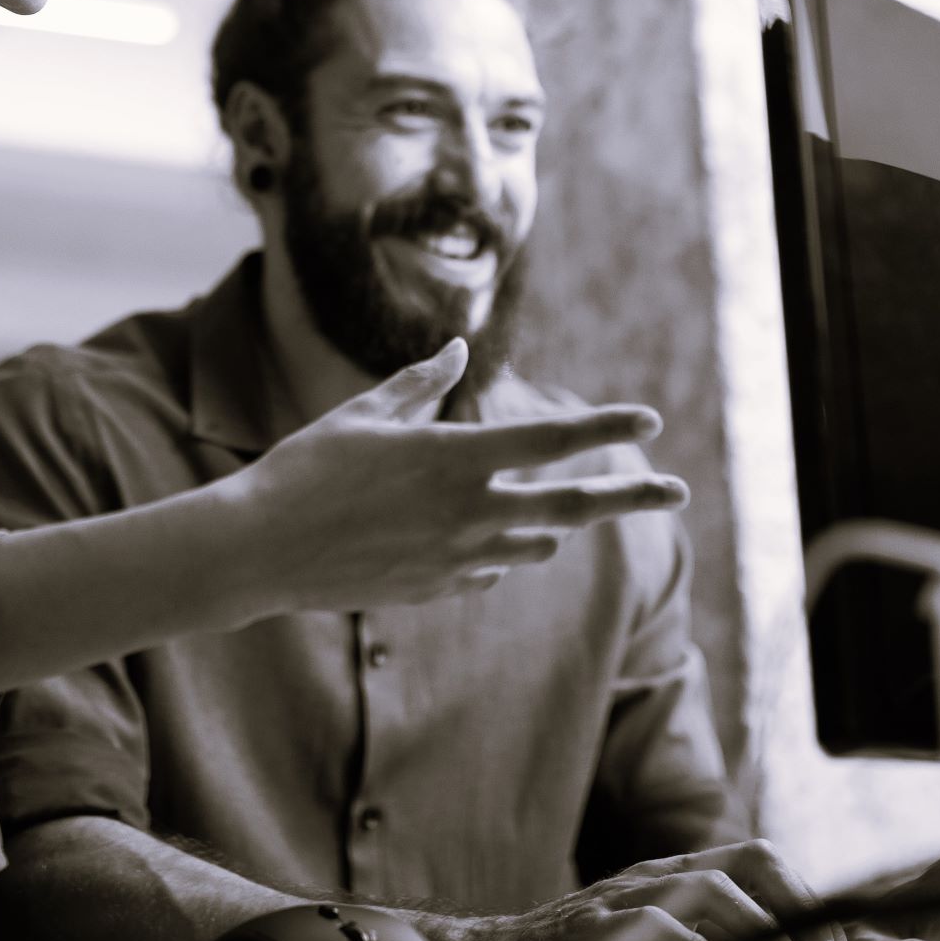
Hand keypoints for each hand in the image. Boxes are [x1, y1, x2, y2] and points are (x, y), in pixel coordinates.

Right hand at [223, 340, 688, 614]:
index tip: (649, 419)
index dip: (606, 426)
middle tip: (679, 490)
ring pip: (537, 540)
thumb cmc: (304, 468)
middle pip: (574, 504)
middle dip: (633, 495)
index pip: (554, 439)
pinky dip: (498, 551)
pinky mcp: (437, 589)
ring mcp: (457, 558)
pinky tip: (484, 540)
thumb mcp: (363, 413)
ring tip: (570, 510)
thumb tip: (456, 351)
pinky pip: (490, 568)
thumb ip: (419, 385)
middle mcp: (470, 512)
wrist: (260, 553)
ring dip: (556, 522)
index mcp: (456, 458)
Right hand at [429, 843, 855, 940]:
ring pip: (714, 892)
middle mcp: (658, 873)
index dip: (814, 903)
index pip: (764, 860)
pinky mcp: (595, 927)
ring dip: (763, 938)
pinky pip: (660, 931)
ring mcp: (626, 895)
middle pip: (752, 860)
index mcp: (679, 873)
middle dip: (801, 913)